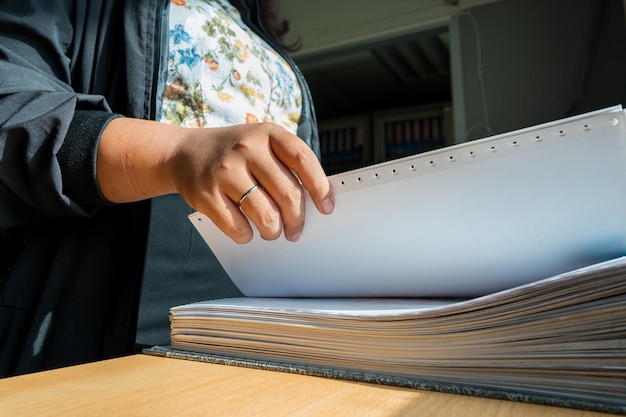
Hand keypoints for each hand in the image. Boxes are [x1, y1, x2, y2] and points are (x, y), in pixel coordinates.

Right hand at [97, 118, 333, 242]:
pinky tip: (247, 231)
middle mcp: (247, 148)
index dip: (319, 187)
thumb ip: (286, 165)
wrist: (184, 152)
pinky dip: (246, 235)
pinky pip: (237, 226)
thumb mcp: (261, 144)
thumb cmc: (234, 153)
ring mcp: (225, 171)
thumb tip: (315, 201)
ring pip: (265, 214)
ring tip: (271, 231)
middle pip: (288, 194)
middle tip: (295, 230)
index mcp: (267, 134)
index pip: (303, 159)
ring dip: (273, 230)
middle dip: (297, 219)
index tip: (326, 207)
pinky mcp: (205, 193)